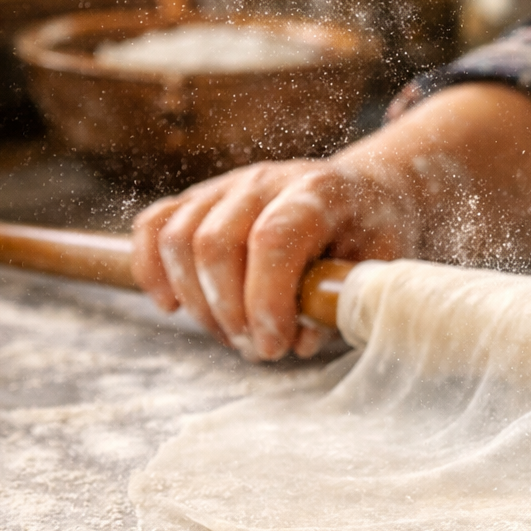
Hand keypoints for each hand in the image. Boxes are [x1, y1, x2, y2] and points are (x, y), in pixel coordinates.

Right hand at [131, 159, 418, 360]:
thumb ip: (341, 302)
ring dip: (197, 302)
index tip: (276, 346)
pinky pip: (154, 226)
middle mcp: (266, 181)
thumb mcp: (377, 267)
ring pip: (179, 239)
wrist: (365, 193)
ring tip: (232, 336)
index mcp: (319, 191)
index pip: (273, 239)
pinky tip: (172, 306)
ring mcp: (227, 186)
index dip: (266, 301)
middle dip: (229, 311)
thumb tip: (295, 341)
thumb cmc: (373, 234)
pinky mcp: (199, 199)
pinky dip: (152, 269)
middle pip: (216, 242)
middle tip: (258, 349)